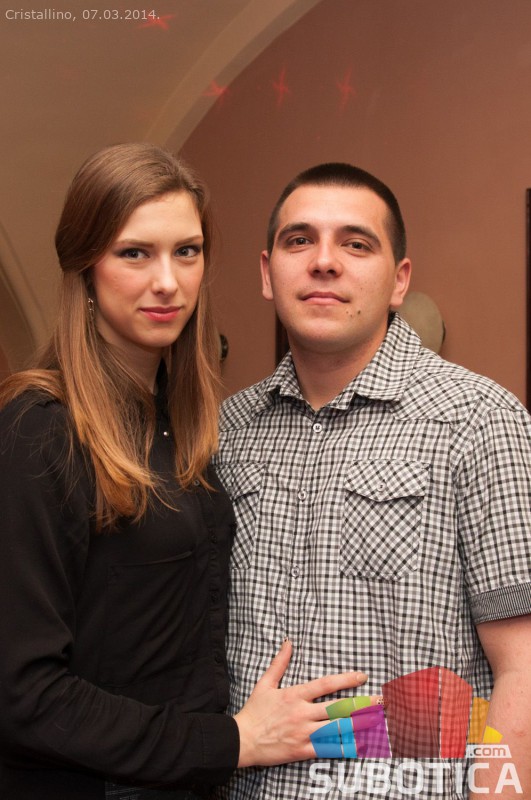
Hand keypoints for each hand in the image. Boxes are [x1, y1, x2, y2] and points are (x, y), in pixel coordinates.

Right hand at [234, 640, 367, 767]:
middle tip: (381, 701)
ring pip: (337, 728)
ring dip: (359, 725)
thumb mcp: (265, 683)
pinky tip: (360, 745)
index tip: (362, 676)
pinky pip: (328, 749)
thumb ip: (279, 663)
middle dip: (361, 704)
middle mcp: (303, 713)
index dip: (346, 679)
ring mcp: (304, 733)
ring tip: (378, 721)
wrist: (242, 740)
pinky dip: (345, 747)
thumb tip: (289, 642)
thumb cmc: (254, 711)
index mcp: (295, 695)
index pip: (326, 685)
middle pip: (338, 708)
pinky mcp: (303, 750)